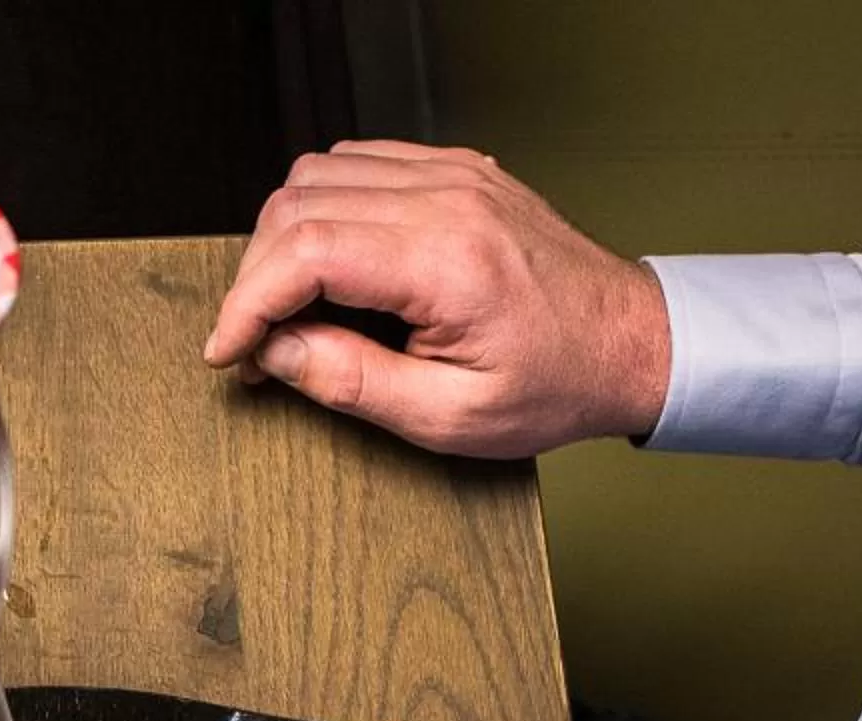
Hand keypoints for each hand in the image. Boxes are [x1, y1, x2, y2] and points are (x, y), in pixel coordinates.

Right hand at [202, 140, 670, 455]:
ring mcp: (453, 175)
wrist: (633, 343)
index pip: (305, 251)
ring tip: (290, 305)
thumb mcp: (448, 415)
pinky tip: (331, 264)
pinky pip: (359, 165)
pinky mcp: (456, 171)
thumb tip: (277, 352)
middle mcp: (448, 200)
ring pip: (318, 174)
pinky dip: (324, 210)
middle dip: (256, 276)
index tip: (227, 350)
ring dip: (284, 239)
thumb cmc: (557, 383)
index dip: (245, 303)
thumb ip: (352, 381)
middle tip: (256, 341)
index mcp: (446, 260)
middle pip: (298, 204)